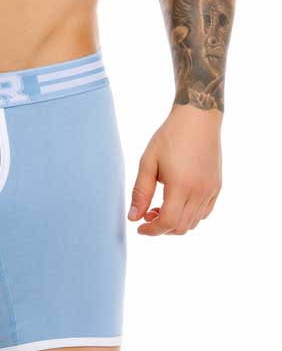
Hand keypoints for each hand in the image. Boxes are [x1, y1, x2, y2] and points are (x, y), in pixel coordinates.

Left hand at [128, 104, 221, 235]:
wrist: (198, 119)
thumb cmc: (170, 137)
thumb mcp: (148, 162)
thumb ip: (141, 192)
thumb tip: (134, 217)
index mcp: (181, 186)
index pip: (167, 223)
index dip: (151, 231)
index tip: (139, 228)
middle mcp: (199, 192)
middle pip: (181, 227)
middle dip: (161, 228)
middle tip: (147, 216)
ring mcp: (211, 191)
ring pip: (193, 222)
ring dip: (175, 222)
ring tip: (160, 207)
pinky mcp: (217, 187)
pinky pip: (204, 212)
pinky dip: (190, 216)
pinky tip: (177, 202)